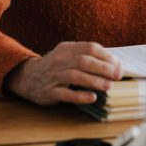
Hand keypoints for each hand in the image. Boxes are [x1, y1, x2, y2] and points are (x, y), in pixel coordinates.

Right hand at [6, 41, 122, 105]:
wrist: (28, 77)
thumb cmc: (56, 67)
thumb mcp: (68, 55)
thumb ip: (87, 57)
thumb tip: (115, 64)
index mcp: (67, 49)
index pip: (89, 48)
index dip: (105, 56)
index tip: (117, 65)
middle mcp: (60, 60)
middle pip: (84, 61)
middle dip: (103, 68)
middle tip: (117, 75)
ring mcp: (53, 76)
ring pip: (75, 76)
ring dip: (94, 81)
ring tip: (108, 86)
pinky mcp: (49, 91)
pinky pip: (65, 93)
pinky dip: (79, 96)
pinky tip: (92, 98)